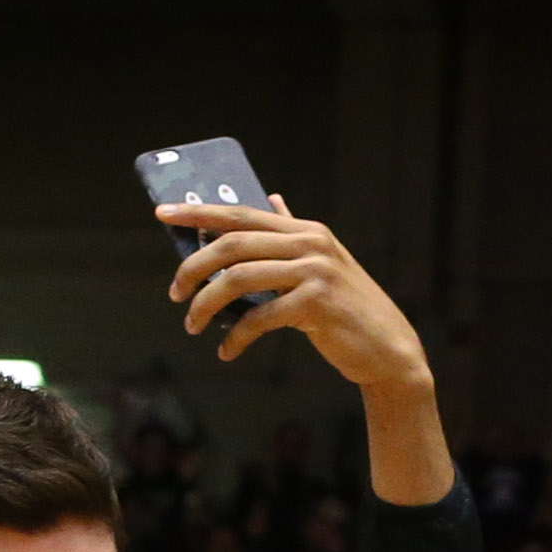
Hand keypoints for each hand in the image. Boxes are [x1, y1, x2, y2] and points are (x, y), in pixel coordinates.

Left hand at [159, 195, 431, 383]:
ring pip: (239, 278)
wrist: (389, 350)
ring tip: (193, 324)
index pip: (241, 215)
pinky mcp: (317, 304)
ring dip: (207, 304)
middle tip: (175, 293)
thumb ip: (292, 234)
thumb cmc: (348, 312)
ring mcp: (316, 272)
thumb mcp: (322, 264)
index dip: (198, 213)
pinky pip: (260, 317)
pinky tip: (227, 352)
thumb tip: (271, 199)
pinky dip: (237, 337)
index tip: (162, 214)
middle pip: (232, 244)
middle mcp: (311, 244)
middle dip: (193, 267)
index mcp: (307, 231)